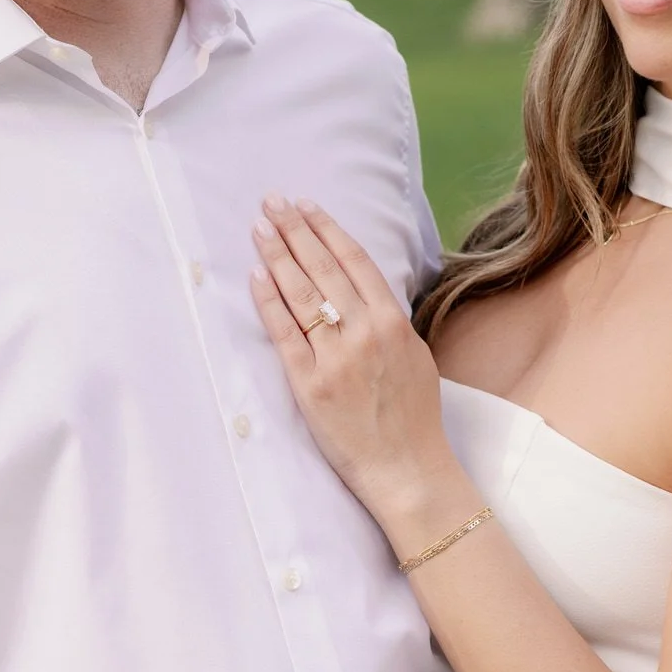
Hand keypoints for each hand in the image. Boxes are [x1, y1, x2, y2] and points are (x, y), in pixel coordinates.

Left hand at [250, 196, 467, 533]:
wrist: (408, 469)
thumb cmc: (414, 418)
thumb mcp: (415, 357)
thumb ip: (389, 323)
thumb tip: (364, 295)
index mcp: (393, 322)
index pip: (354, 262)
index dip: (327, 230)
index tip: (307, 207)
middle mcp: (364, 333)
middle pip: (322, 269)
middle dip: (295, 230)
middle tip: (272, 203)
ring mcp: (335, 358)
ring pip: (301, 294)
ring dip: (278, 256)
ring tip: (259, 228)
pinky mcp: (310, 384)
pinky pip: (284, 333)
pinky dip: (269, 301)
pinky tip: (256, 276)